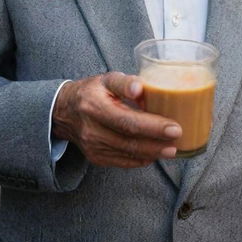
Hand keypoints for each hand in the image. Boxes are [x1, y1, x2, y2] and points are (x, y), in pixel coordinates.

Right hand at [51, 72, 181, 168]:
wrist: (64, 111)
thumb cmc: (92, 91)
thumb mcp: (106, 79)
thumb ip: (125, 82)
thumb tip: (141, 87)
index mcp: (95, 106)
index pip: (127, 120)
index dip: (152, 126)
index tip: (174, 127)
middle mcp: (92, 129)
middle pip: (129, 140)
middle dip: (156, 142)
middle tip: (178, 139)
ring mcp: (93, 146)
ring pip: (127, 153)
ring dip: (152, 153)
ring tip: (172, 149)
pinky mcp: (96, 157)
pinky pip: (121, 162)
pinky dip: (140, 159)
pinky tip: (154, 154)